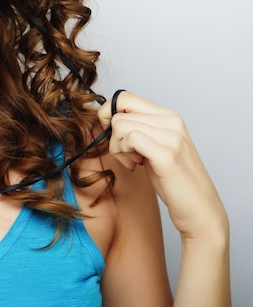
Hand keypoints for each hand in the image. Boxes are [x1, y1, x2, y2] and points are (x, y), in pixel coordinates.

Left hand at [97, 91, 227, 242]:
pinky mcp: (167, 154)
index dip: (109, 114)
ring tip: (132, 161)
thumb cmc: (172, 179)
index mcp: (168, 116)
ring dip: (117, 147)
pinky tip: (134, 166)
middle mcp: (172, 121)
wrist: (199, 209)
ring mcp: (171, 136)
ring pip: (120, 125)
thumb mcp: (153, 146)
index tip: (112, 135)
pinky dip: (123, 153)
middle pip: (118, 112)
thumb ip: (137, 128)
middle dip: (112, 135)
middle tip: (125, 154)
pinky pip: (130, 138)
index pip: (125, 97)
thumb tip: (106, 117)